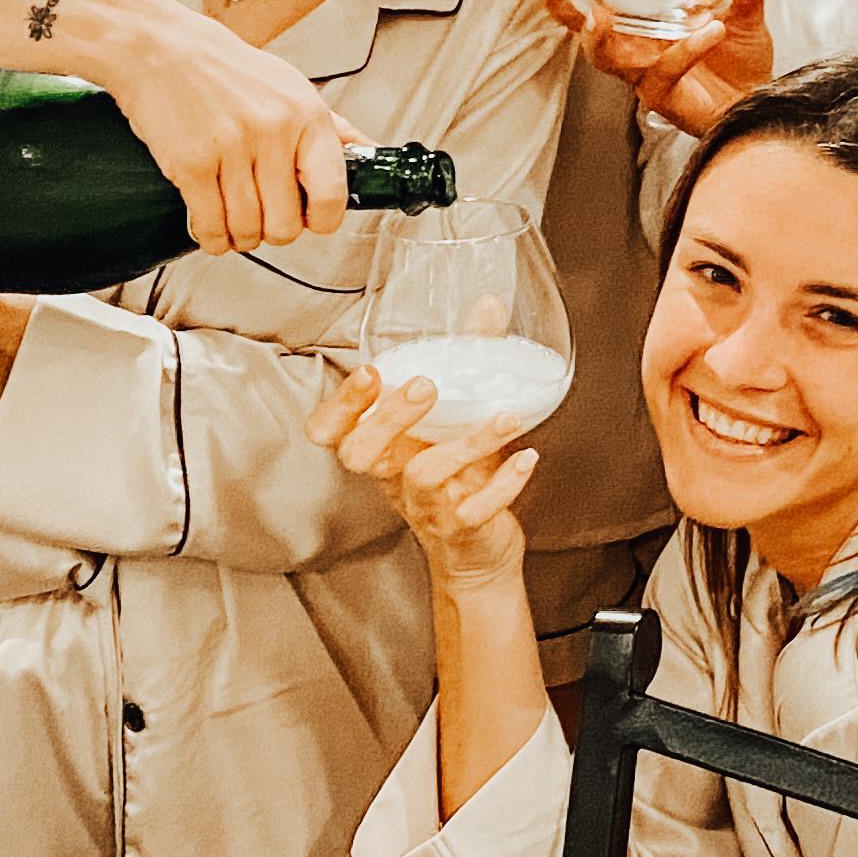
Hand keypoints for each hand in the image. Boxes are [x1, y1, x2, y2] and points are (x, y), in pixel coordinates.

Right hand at [96, 0, 359, 249]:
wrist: (158, 46)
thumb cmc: (225, 68)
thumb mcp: (291, 86)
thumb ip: (332, 126)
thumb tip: (370, 153)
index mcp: (306, 115)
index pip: (332, 194)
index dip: (322, 220)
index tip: (311, 220)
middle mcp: (273, 132)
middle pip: (286, 224)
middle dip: (274, 232)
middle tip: (264, 220)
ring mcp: (230, 149)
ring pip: (247, 230)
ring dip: (240, 238)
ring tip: (235, 223)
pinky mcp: (190, 164)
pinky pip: (209, 225)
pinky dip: (211, 238)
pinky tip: (210, 227)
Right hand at [306, 365, 535, 594]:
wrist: (478, 551)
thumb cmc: (459, 475)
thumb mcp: (456, 418)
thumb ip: (467, 360)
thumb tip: (488, 305)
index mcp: (382, 446)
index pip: (330, 430)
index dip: (340, 405)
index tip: (370, 372)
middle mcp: (393, 475)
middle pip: (361, 452)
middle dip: (388, 417)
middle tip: (425, 387)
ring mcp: (425, 504)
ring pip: (425, 474)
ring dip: (468, 442)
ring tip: (508, 415)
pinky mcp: (461, 528)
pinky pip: (475, 508)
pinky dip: (504, 483)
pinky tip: (527, 457)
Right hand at [537, 0, 773, 137]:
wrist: (756, 106)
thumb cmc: (737, 62)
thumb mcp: (745, 14)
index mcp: (644, 10)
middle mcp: (635, 39)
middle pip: (581, 17)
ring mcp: (643, 69)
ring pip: (602, 54)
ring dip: (598, 35)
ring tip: (600, 15)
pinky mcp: (661, 94)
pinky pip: (663, 71)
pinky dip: (686, 50)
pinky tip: (711, 32)